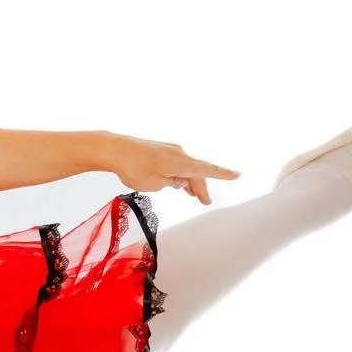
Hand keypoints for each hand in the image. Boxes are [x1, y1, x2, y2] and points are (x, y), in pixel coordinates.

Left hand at [106, 133, 240, 204]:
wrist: (114, 149)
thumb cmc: (133, 168)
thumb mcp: (155, 184)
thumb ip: (171, 183)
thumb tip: (179, 180)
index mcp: (181, 163)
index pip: (207, 170)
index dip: (223, 174)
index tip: (237, 175)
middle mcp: (179, 154)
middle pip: (196, 172)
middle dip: (201, 187)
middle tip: (205, 202)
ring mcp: (169, 150)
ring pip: (185, 168)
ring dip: (189, 181)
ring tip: (193, 195)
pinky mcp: (159, 150)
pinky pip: (175, 164)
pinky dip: (179, 174)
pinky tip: (178, 182)